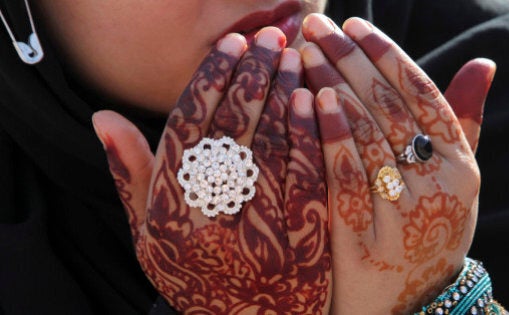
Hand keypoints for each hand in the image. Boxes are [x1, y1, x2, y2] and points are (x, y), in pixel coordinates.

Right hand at [92, 27, 330, 313]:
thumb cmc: (194, 277)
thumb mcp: (149, 237)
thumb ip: (129, 178)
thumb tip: (104, 116)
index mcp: (170, 218)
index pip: (188, 132)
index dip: (210, 81)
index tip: (230, 45)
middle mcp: (212, 225)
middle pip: (233, 133)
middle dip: (251, 77)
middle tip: (268, 40)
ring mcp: (260, 237)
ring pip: (271, 149)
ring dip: (282, 96)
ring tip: (292, 58)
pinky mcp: (303, 247)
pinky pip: (307, 180)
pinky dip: (309, 136)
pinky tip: (312, 101)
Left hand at [300, 15, 494, 313]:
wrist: (408, 302)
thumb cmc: (428, 227)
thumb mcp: (455, 179)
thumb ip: (463, 122)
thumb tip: (485, 63)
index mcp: (462, 166)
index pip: (423, 95)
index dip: (387, 55)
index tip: (355, 25)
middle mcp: (439, 189)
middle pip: (389, 109)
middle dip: (348, 60)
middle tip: (314, 27)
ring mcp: (403, 219)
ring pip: (365, 138)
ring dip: (332, 89)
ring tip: (303, 56)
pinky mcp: (365, 246)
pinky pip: (344, 181)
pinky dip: (327, 138)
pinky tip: (307, 103)